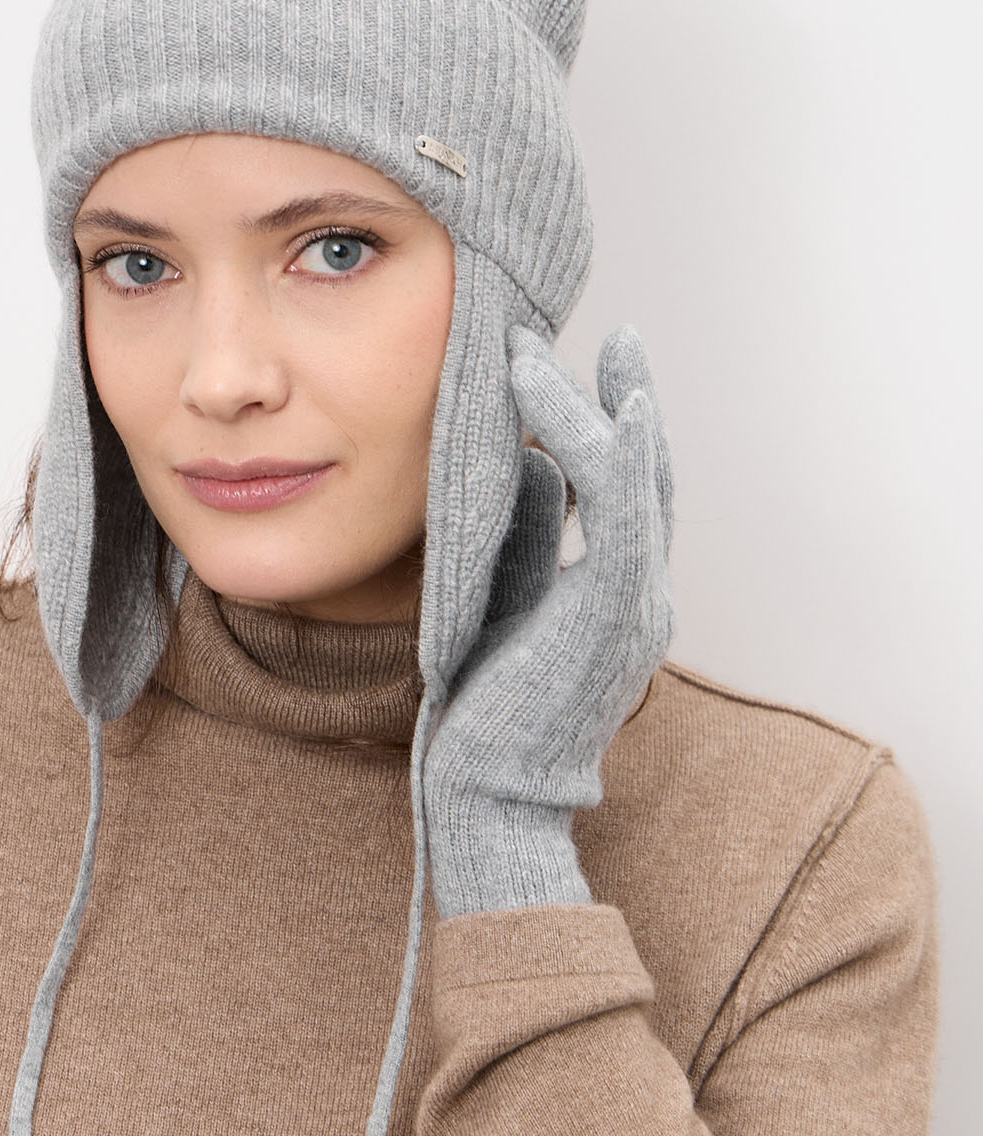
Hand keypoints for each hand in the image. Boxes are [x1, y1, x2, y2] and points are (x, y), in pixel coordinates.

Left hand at [422, 323, 674, 915]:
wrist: (487, 799)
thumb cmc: (486, 719)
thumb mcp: (504, 608)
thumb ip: (529, 541)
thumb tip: (535, 464)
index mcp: (616, 602)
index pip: (629, 499)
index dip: (616, 432)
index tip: (594, 371)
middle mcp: (641, 598)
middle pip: (650, 477)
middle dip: (629, 401)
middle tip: (614, 336)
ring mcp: (637, 604)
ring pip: (637, 479)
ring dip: (599, 405)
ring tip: (548, 349)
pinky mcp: (614, 609)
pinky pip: (626, 508)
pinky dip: (609, 448)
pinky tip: (590, 399)